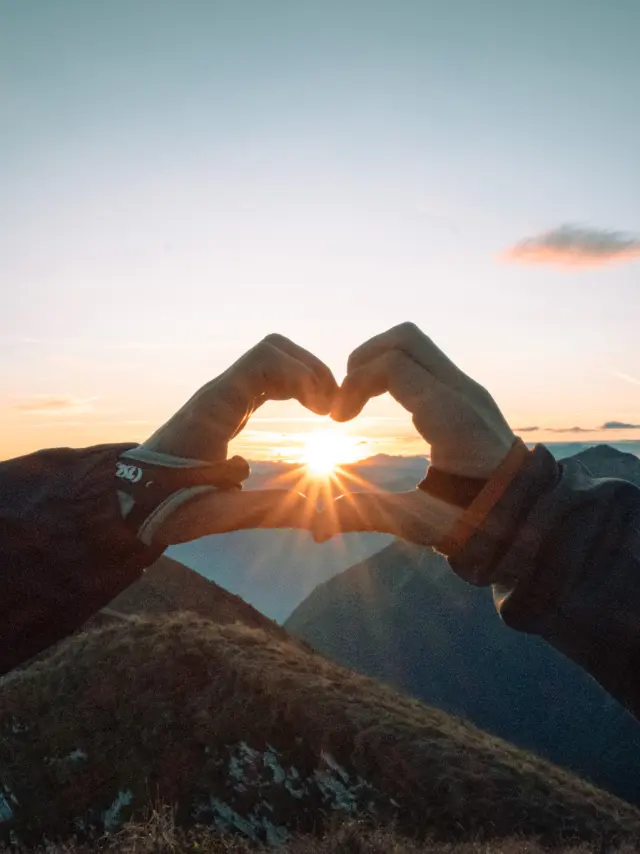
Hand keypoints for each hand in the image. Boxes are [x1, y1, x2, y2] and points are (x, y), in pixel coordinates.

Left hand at [121, 335, 337, 545]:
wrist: (132, 498)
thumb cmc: (166, 506)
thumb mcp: (214, 515)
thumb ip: (261, 510)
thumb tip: (311, 510)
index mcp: (215, 407)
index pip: (264, 359)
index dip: (302, 374)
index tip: (323, 410)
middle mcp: (220, 393)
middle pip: (274, 350)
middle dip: (311, 370)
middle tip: (333, 408)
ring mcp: (225, 397)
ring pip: (273, 361)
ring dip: (306, 377)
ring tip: (328, 410)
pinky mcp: (229, 409)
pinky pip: (268, 381)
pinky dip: (295, 387)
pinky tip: (311, 410)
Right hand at [313, 322, 516, 548]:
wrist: (527, 516)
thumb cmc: (474, 521)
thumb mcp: (418, 522)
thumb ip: (366, 514)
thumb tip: (314, 527)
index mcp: (450, 417)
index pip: (392, 365)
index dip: (354, 384)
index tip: (339, 420)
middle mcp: (462, 392)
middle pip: (405, 337)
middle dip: (364, 358)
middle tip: (346, 396)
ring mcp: (468, 388)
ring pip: (416, 343)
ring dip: (380, 360)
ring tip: (360, 398)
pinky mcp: (467, 393)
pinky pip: (425, 361)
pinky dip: (396, 370)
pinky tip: (383, 403)